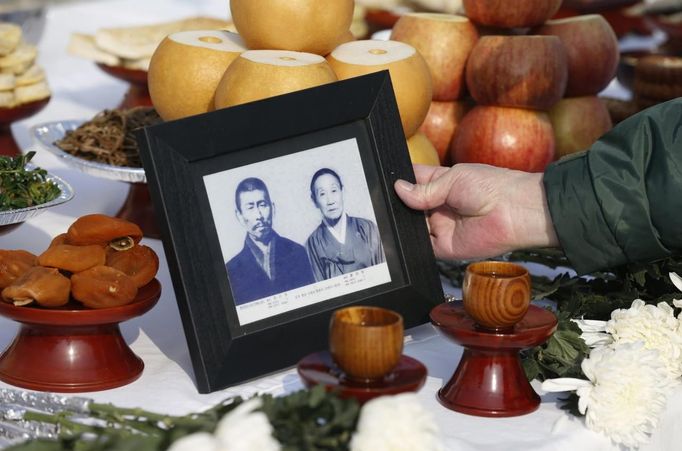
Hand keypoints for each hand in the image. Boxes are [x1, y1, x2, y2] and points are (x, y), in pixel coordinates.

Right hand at [394, 163, 558, 259]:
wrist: (514, 211)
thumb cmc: (491, 187)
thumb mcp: (452, 179)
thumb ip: (423, 189)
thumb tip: (397, 189)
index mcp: (440, 183)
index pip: (413, 181)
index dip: (398, 181)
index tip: (380, 180)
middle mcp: (438, 206)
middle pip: (408, 206)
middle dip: (396, 204)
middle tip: (380, 200)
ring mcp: (440, 226)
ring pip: (412, 227)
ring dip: (402, 223)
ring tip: (390, 215)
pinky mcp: (444, 247)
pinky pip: (422, 247)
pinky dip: (411, 242)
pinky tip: (403, 233)